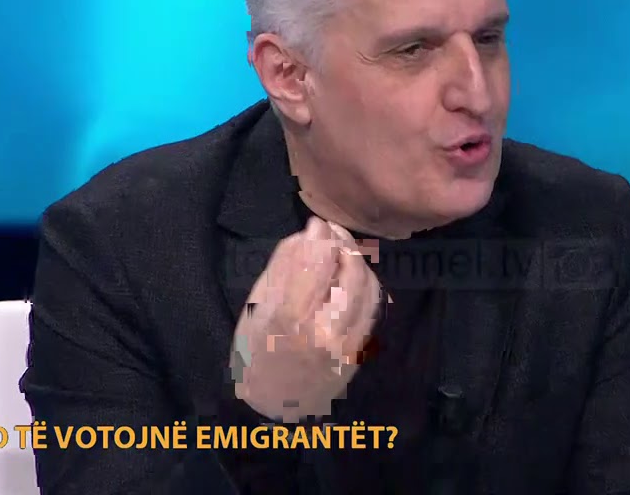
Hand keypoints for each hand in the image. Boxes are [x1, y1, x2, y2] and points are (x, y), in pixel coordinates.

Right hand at [230, 216, 382, 421]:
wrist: (275, 406)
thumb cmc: (256, 352)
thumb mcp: (257, 306)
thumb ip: (284, 266)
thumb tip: (311, 231)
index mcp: (289, 319)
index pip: (317, 262)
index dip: (319, 236)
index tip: (316, 224)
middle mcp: (325, 331)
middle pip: (349, 270)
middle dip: (342, 242)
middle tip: (330, 231)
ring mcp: (349, 343)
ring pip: (367, 284)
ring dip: (355, 259)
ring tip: (339, 250)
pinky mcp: (362, 350)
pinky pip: (373, 304)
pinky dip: (365, 281)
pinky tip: (350, 275)